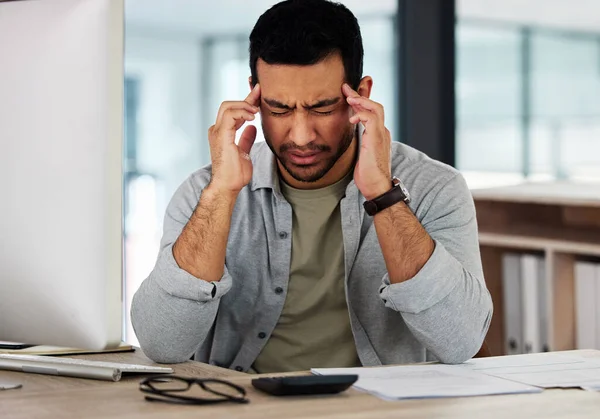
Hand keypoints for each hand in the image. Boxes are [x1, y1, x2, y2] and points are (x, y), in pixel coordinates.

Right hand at [207, 84, 260, 194]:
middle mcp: (217, 130)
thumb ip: (246, 139)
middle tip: (260, 95)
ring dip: (244, 105)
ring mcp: (217, 132)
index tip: (259, 94)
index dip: (246, 101)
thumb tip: (252, 128)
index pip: (233, 111)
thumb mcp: (244, 152)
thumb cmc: (235, 174)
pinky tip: (253, 117)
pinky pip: (229, 115)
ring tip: (257, 110)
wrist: (228, 186)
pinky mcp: (221, 136)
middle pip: (229, 105)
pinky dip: (242, 112)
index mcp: (222, 133)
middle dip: (246, 98)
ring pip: (228, 106)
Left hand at [342, 83, 391, 200]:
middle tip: (345, 88)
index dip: (360, 101)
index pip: (371, 111)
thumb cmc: (367, 174)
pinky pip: (372, 119)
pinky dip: (362, 114)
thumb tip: (350, 135)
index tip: (348, 94)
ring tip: (348, 97)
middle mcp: (382, 131)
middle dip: (359, 95)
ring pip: (375, 108)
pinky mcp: (377, 139)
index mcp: (378, 134)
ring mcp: (381, 134)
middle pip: (374, 105)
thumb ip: (358, 141)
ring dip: (361, 100)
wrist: (376, 187)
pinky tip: (351, 118)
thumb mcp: (360, 153)